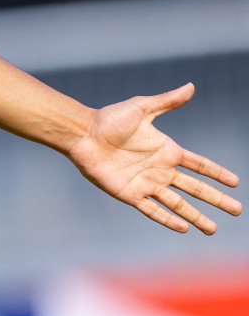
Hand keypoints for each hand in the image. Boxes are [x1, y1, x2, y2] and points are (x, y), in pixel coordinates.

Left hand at [66, 84, 240, 232]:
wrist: (82, 134)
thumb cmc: (108, 119)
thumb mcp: (141, 108)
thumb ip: (167, 101)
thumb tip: (191, 86)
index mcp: (166, 150)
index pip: (199, 165)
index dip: (217, 173)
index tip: (235, 182)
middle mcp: (160, 170)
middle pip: (195, 188)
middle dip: (216, 199)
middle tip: (237, 210)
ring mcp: (146, 183)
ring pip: (178, 204)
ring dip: (196, 217)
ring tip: (213, 230)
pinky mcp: (130, 194)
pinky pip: (153, 210)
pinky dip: (168, 220)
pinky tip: (184, 228)